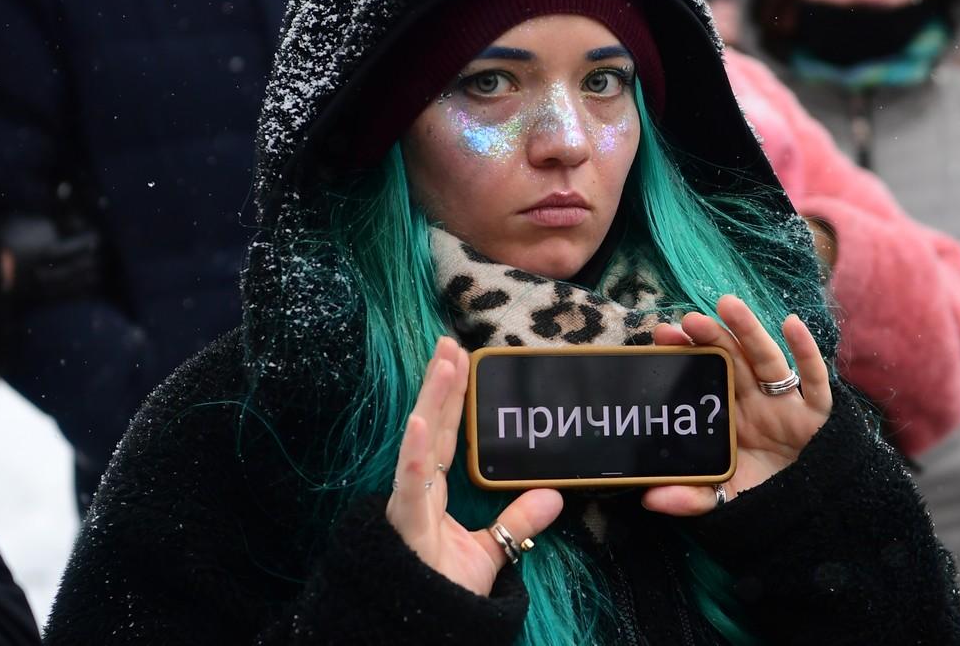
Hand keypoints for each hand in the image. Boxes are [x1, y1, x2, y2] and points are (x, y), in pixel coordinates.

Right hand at [386, 337, 563, 595]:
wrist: (425, 633)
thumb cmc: (444, 596)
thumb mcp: (491, 554)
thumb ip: (516, 523)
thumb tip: (552, 497)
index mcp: (432, 495)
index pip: (445, 436)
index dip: (450, 399)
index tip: (459, 362)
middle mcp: (416, 493)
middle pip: (430, 428)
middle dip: (439, 384)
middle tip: (449, 343)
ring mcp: (408, 505)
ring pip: (420, 443)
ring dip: (431, 400)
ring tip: (443, 363)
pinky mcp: (406, 524)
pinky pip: (411, 483)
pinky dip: (415, 451)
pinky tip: (421, 419)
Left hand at [642, 295, 831, 516]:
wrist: (811, 514)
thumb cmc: (765, 497)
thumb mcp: (724, 499)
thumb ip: (691, 497)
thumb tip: (649, 499)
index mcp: (728, 415)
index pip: (704, 377)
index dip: (685, 355)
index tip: (661, 336)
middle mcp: (754, 401)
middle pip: (732, 359)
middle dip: (711, 337)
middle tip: (688, 319)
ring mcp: (785, 403)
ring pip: (766, 360)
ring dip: (749, 330)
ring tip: (727, 304)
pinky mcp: (817, 413)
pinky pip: (814, 379)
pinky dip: (806, 351)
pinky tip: (792, 324)